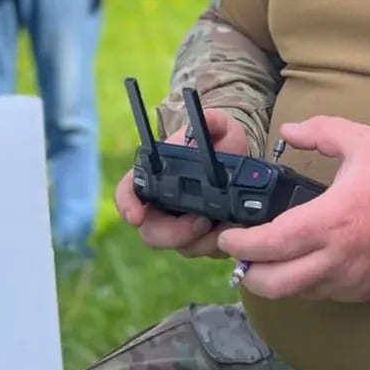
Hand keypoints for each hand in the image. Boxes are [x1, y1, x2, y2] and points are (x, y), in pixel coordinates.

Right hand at [114, 107, 252, 258]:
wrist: (242, 160)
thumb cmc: (221, 142)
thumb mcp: (221, 126)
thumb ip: (213, 121)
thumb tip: (207, 119)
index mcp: (155, 176)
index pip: (128, 192)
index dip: (127, 205)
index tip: (136, 215)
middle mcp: (162, 206)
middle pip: (152, 232)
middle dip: (175, 234)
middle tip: (202, 222)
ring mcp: (180, 226)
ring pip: (181, 247)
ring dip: (202, 242)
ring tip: (225, 226)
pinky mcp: (202, 238)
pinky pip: (204, 251)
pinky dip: (218, 245)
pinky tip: (234, 232)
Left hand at [217, 117, 369, 302]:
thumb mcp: (361, 139)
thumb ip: (321, 130)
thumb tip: (287, 131)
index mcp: (329, 220)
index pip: (271, 243)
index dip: (241, 244)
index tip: (228, 236)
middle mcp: (335, 257)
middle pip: (275, 283)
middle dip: (250, 273)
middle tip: (240, 256)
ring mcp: (349, 279)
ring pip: (297, 294)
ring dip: (275, 281)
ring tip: (266, 263)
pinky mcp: (362, 291)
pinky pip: (322, 295)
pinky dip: (304, 285)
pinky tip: (303, 267)